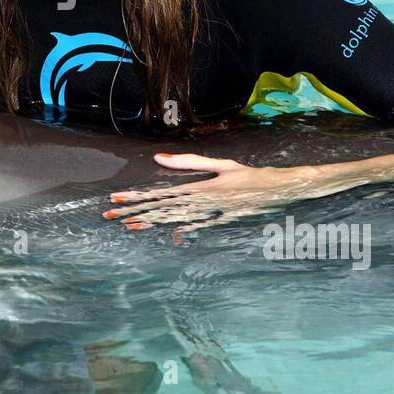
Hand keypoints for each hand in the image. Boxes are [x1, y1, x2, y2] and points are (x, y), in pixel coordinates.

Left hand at [103, 152, 322, 240]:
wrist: (283, 189)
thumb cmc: (252, 174)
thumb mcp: (222, 164)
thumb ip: (191, 162)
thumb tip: (160, 157)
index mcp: (201, 186)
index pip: (161, 194)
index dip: (137, 197)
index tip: (116, 200)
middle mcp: (203, 202)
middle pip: (163, 209)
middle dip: (136, 212)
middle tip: (111, 216)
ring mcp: (213, 215)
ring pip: (176, 221)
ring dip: (152, 223)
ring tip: (129, 226)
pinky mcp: (224, 222)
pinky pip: (200, 229)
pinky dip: (183, 232)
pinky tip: (168, 236)